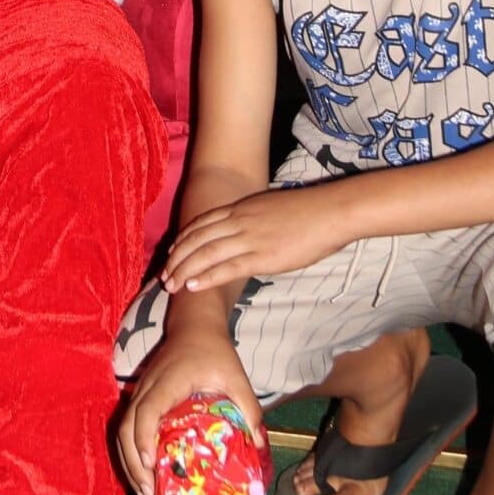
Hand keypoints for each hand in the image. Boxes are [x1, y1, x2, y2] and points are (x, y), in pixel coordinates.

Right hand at [118, 329, 263, 494]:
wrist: (194, 326)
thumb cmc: (215, 352)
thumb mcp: (236, 376)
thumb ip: (249, 407)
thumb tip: (258, 444)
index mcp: (168, 382)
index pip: (147, 411)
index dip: (144, 438)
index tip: (151, 465)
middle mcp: (146, 389)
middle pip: (125, 428)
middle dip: (133, 464)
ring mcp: (139, 394)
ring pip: (121, 432)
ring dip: (129, 464)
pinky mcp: (140, 400)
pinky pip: (126, 430)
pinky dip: (131, 455)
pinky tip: (143, 476)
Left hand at [163, 181, 351, 296]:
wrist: (330, 212)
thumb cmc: (307, 213)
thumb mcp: (271, 210)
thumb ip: (254, 221)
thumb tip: (248, 234)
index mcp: (241, 208)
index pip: (202, 224)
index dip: (184, 239)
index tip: (172, 253)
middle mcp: (239, 221)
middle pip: (197, 239)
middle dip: (177, 258)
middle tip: (164, 274)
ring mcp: (249, 238)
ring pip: (206, 254)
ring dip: (184, 270)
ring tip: (170, 285)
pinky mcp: (261, 256)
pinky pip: (227, 267)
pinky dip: (206, 277)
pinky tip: (193, 286)